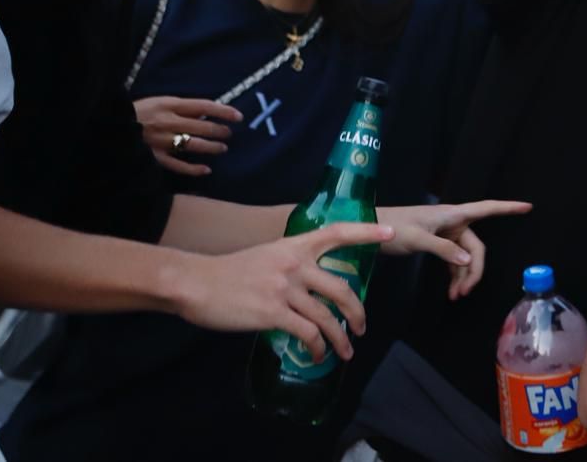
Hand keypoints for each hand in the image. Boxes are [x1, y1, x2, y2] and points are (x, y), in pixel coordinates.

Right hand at [134, 96, 241, 175]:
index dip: (223, 111)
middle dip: (220, 131)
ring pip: (194, 145)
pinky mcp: (155, 157)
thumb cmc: (137, 112)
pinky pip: (179, 165)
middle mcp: (168, 122)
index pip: (203, 106)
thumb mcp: (158, 101)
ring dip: (212, 147)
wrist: (109, 126)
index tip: (238, 116)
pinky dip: (194, 169)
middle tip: (228, 134)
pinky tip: (206, 170)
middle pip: (202, 127)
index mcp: (169, 105)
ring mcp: (162, 141)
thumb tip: (204, 113)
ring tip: (222, 148)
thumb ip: (179, 107)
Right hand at [174, 221, 394, 359]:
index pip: (336, 232)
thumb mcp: (266, 257)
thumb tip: (311, 285)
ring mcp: (284, 289)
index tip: (389, 231)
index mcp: (293, 246)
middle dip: (357, 312)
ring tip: (344, 352)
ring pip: (327, 317)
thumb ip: (291, 265)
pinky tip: (318, 354)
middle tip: (360, 327)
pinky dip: (318, 347)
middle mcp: (294, 264)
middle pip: (341, 288)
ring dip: (340, 339)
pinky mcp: (273, 313)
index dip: (365, 231)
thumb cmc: (230, 272)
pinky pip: (308, 333)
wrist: (197, 283)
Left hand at [377, 200, 532, 299]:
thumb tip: (469, 261)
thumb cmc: (392, 227)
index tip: (528, 206)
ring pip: (465, 256)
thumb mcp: (417, 238)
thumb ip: (444, 249)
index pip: (486, 208)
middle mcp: (453, 222)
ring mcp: (445, 233)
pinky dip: (454, 274)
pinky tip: (451, 289)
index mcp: (452, 214)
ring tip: (456, 296)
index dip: (508, 208)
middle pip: (476, 246)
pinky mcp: (436, 243)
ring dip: (463, 276)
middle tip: (466, 292)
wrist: (369, 228)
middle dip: (475, 269)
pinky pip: (453, 259)